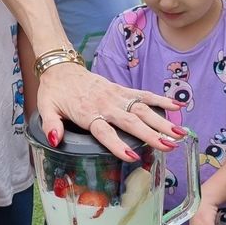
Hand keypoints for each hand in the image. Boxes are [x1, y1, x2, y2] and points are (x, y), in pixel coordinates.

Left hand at [36, 62, 180, 159]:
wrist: (60, 67)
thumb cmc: (54, 91)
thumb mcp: (46, 108)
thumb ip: (50, 124)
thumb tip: (54, 140)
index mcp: (87, 113)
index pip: (104, 131)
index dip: (117, 144)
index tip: (131, 156)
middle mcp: (105, 104)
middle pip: (131, 121)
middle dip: (151, 135)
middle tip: (169, 146)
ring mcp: (115, 95)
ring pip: (142, 109)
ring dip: (161, 121)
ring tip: (179, 133)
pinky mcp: (121, 89)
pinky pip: (143, 95)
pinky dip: (160, 99)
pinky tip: (176, 106)